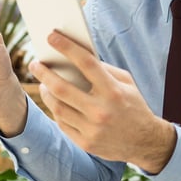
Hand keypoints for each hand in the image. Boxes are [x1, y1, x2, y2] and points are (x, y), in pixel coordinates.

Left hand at [32, 30, 176, 172]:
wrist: (145, 142)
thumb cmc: (133, 106)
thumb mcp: (127, 83)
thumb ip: (104, 69)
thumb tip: (76, 56)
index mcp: (113, 91)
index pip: (86, 63)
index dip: (67, 47)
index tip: (51, 36)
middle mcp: (101, 111)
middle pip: (62, 88)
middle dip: (44, 73)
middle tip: (35, 63)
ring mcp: (92, 129)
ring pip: (58, 107)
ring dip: (46, 92)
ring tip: (43, 83)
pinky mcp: (86, 143)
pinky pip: (62, 123)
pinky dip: (56, 110)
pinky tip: (54, 101)